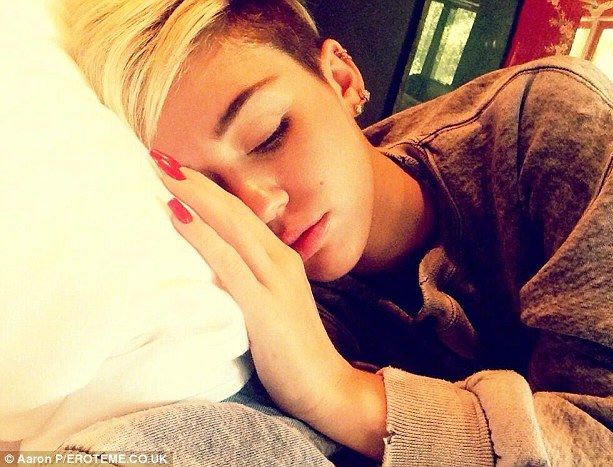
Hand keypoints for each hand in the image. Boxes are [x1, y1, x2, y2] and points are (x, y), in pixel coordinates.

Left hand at [152, 150, 386, 458]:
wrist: (326, 385)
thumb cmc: (294, 348)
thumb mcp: (273, 303)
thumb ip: (250, 281)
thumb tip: (215, 268)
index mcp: (282, 258)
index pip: (241, 213)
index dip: (209, 188)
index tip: (177, 169)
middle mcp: (280, 260)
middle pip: (234, 209)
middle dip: (196, 179)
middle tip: (159, 154)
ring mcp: (274, 280)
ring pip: (230, 225)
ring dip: (194, 194)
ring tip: (161, 170)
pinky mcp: (264, 306)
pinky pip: (226, 262)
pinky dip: (200, 234)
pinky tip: (177, 213)